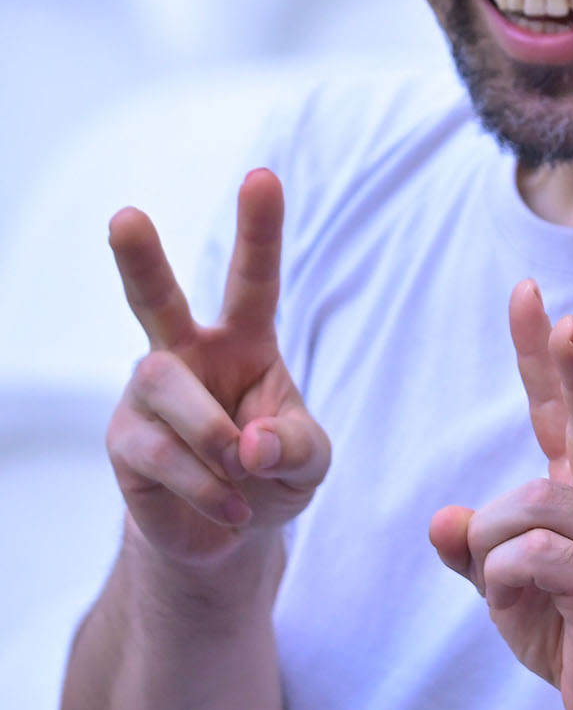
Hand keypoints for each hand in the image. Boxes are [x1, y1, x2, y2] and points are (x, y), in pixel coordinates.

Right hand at [105, 171, 331, 567]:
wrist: (230, 532)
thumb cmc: (274, 473)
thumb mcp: (309, 459)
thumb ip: (295, 445)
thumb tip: (250, 442)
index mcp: (245, 342)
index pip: (254, 279)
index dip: (259, 230)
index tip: (262, 177)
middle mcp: (188, 355)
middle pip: (157, 300)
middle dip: (140, 259)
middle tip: (125, 217)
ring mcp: (149, 396)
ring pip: (169, 388)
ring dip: (215, 436)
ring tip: (242, 474)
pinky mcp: (125, 440)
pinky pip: (162, 453)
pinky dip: (206, 486)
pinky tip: (226, 505)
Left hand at [429, 282, 572, 709]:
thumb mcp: (509, 593)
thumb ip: (476, 552)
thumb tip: (444, 518)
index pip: (566, 415)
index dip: (550, 360)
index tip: (534, 298)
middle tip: (565, 320)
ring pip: (523, 511)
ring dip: (491, 554)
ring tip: (513, 594)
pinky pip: (530, 558)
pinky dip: (503, 583)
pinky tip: (524, 609)